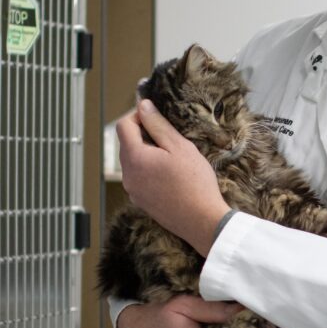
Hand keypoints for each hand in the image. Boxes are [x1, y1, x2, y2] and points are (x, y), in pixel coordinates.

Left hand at [116, 101, 230, 254]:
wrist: (202, 221)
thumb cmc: (194, 183)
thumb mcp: (179, 147)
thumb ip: (158, 125)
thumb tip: (143, 106)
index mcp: (134, 158)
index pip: (123, 126)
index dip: (138, 115)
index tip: (156, 117)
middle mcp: (128, 175)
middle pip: (127, 144)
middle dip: (144, 135)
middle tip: (171, 138)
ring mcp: (133, 191)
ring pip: (134, 161)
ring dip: (148, 153)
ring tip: (174, 159)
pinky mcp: (141, 202)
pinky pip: (140, 178)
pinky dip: (151, 170)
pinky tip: (172, 176)